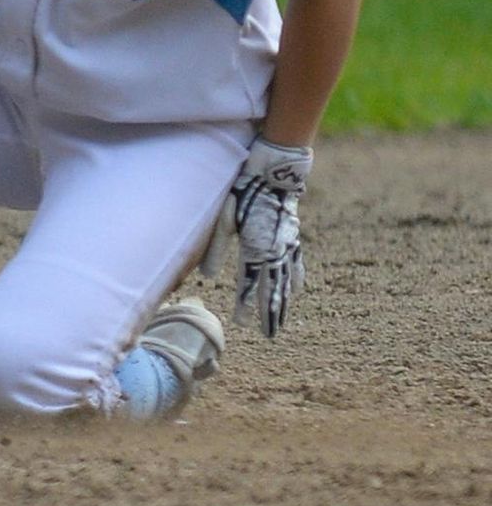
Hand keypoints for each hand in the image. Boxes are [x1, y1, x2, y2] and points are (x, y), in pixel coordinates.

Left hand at [204, 135, 310, 337]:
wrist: (275, 171)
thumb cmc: (243, 192)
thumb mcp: (224, 219)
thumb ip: (216, 248)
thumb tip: (208, 277)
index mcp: (256, 248)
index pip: (250, 284)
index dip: (246, 305)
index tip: (242, 324)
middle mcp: (275, 251)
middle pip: (273, 289)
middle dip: (270, 313)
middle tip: (268, 335)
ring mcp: (287, 245)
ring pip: (286, 280)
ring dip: (284, 302)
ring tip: (281, 321)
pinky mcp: (293, 236)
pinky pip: (296, 262)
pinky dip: (296, 278)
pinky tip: (297, 290)